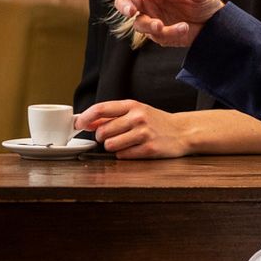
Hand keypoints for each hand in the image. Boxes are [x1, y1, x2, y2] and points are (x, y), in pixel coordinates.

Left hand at [74, 99, 192, 158]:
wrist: (182, 132)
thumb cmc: (155, 121)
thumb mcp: (135, 111)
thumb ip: (112, 115)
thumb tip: (88, 121)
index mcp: (132, 105)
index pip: (101, 108)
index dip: (86, 117)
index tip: (78, 124)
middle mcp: (137, 117)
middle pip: (103, 131)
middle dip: (101, 137)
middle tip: (108, 137)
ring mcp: (144, 133)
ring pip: (110, 145)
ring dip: (111, 147)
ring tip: (122, 143)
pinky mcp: (149, 149)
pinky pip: (122, 155)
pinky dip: (123, 155)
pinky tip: (132, 149)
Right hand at [113, 0, 223, 47]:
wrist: (209, 25)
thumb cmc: (202, 3)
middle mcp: (149, 1)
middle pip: (126, 2)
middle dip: (124, 6)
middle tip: (131, 11)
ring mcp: (151, 18)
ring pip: (139, 24)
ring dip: (149, 26)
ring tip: (162, 26)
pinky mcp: (157, 34)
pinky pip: (157, 36)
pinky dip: (169, 34)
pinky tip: (184, 29)